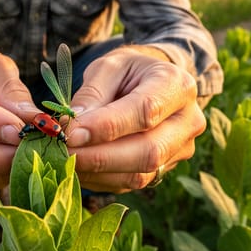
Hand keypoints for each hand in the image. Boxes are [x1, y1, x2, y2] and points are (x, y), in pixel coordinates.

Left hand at [65, 45, 206, 192]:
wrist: (151, 83)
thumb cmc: (128, 72)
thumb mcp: (108, 67)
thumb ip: (91, 94)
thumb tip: (71, 126)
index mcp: (177, 86)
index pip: (145, 111)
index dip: (106, 127)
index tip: (71, 133)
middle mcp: (188, 121)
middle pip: (148, 151)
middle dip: (100, 157)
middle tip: (62, 152)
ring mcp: (181, 150)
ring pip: (140, 174)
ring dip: (97, 172)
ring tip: (65, 159)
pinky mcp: (166, 169)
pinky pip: (132, 183)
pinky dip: (101, 179)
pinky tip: (79, 167)